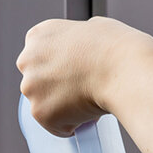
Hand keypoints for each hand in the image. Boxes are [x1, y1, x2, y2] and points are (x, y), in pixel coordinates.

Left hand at [17, 16, 152, 135]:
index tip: (74, 71)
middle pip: (38, 80)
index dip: (61, 65)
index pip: (41, 55)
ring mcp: (31, 87)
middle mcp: (28, 60)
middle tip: (83, 87)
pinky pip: (55, 125)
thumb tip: (85, 48)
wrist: (124, 70)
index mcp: (39, 36)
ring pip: (45, 103)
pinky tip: (88, 111)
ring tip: (88, 99)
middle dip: (57, 86)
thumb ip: (78, 40)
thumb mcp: (95, 28)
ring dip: (63, 106)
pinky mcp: (39, 112)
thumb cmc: (116, 48)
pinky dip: (71, 124)